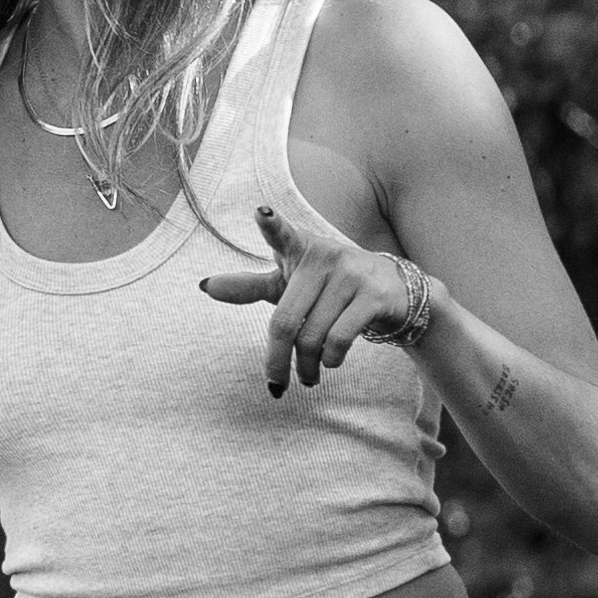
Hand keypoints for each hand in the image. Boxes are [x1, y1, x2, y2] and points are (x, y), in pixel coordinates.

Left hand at [198, 196, 440, 397]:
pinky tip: (331, 361)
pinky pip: (339, 340)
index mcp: (298, 248)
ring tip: (309, 375)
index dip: (271, 223)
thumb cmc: (326, 288)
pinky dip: (331, 360)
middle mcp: (325, 255)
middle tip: (277, 385)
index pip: (281, 234)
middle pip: (285, 321)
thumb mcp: (288, 284)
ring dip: (307, 367)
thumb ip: (249, 286)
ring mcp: (351, 274)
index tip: (261, 212)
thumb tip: (204, 286)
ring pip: (312, 337)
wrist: (393, 292)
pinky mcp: (374, 295)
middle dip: (278, 361)